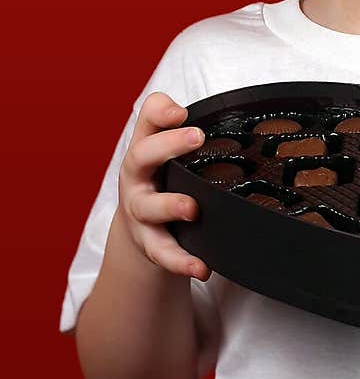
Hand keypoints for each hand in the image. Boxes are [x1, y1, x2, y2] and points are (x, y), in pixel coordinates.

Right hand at [117, 91, 210, 279]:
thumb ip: (180, 128)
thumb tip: (205, 114)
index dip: (160, 113)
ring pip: (149, 207)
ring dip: (170, 205)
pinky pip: (164, 252)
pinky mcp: (150, 243)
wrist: (140, 230)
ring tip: (193, 209)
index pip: (146, 123)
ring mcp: (140, 211)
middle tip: (197, 136)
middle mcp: (136, 178)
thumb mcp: (168, 152)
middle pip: (141, 156)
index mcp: (144, 150)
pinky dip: (182, 262)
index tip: (182, 110)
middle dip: (167, 146)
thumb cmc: (163, 179)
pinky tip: (201, 268)